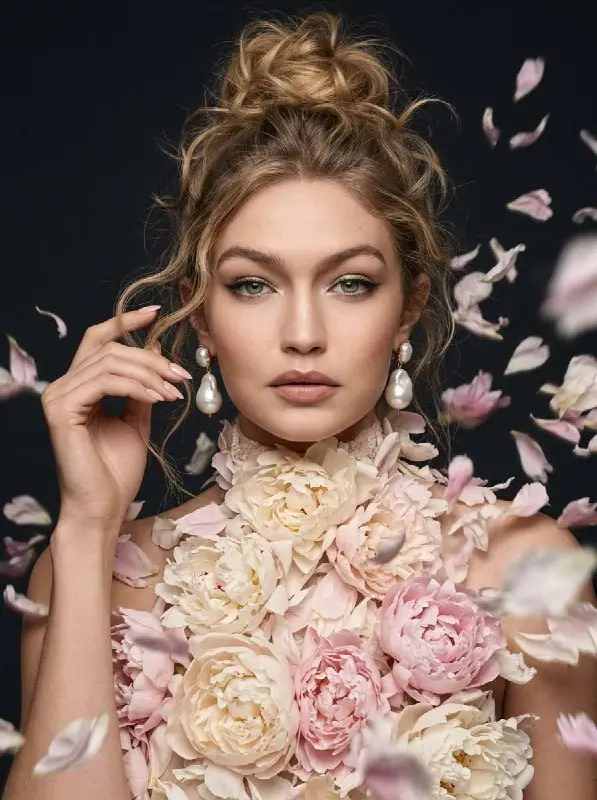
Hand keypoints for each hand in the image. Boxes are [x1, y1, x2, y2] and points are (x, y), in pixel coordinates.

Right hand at [41, 306, 190, 536]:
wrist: (104, 507)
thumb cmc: (117, 471)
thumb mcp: (137, 419)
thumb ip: (143, 386)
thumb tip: (156, 350)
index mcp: (79, 386)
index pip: (98, 339)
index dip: (125, 321)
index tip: (156, 313)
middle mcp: (63, 386)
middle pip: (110, 348)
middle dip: (151, 359)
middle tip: (181, 376)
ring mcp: (58, 396)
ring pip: (110, 362)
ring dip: (150, 374)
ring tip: (174, 392)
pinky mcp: (61, 409)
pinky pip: (105, 382)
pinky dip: (137, 387)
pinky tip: (158, 399)